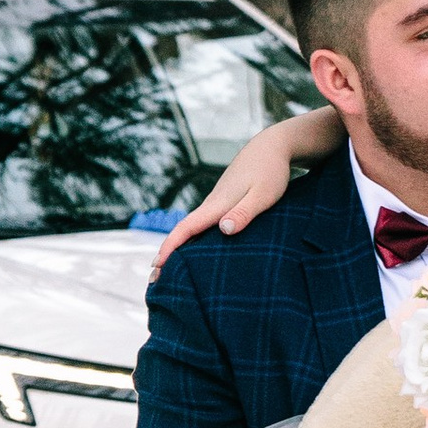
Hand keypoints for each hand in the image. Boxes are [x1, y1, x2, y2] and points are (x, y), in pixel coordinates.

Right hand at [147, 108, 344, 275]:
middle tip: (155, 279)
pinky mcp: (224, 203)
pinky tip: (197, 250)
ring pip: (192, 228)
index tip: (157, 266)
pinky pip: (203, 225)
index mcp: (217, 205)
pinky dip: (193, 239)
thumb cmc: (270, 172)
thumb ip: (243, 213)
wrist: (271, 147)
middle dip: (168, 254)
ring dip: (179, 247)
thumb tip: (223, 230)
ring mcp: (217, 203)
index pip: (186, 229)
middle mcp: (212, 205)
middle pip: (183, 232)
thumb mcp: (263, 195)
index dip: (170, 248)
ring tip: (171, 271)